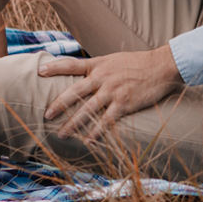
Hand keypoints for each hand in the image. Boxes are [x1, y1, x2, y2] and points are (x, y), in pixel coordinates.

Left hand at [39, 45, 184, 140]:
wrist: (162, 66)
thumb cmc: (140, 63)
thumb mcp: (116, 59)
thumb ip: (100, 67)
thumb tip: (87, 75)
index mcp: (99, 65)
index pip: (72, 64)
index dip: (55, 67)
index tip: (40, 70)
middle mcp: (103, 77)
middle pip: (75, 91)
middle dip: (59, 104)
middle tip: (46, 115)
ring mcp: (113, 91)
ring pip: (87, 109)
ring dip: (73, 123)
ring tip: (62, 134)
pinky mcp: (124, 103)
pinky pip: (107, 120)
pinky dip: (97, 132)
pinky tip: (89, 141)